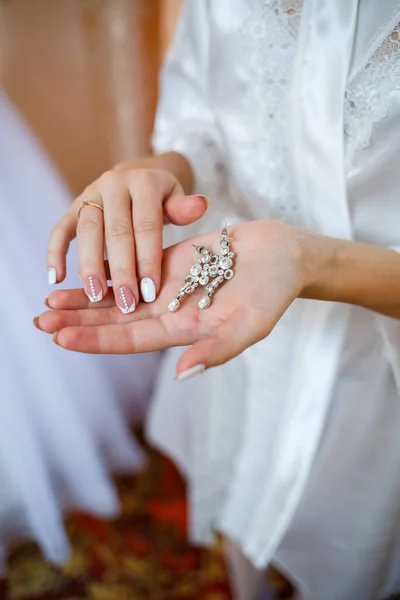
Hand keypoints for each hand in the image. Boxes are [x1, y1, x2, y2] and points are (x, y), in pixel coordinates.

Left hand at [38, 220, 313, 376]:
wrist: (285, 256)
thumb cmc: (274, 292)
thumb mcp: (250, 324)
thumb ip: (217, 349)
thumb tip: (182, 374)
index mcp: (185, 331)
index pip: (132, 340)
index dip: (96, 340)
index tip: (61, 338)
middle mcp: (171, 311)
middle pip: (117, 321)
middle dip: (80, 322)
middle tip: (41, 321)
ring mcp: (170, 285)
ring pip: (120, 295)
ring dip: (87, 298)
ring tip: (51, 300)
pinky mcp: (171, 260)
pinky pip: (134, 265)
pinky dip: (109, 267)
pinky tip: (85, 267)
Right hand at [46, 155, 207, 312]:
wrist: (140, 174)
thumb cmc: (163, 198)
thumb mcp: (179, 199)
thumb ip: (184, 208)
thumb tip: (200, 206)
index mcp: (144, 182)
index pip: (147, 225)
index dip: (147, 259)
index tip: (150, 292)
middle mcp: (114, 184)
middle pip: (116, 231)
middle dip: (120, 270)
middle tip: (125, 302)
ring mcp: (91, 195)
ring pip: (87, 231)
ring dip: (89, 265)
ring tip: (93, 296)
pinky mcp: (74, 206)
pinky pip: (60, 229)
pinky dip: (55, 253)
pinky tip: (55, 279)